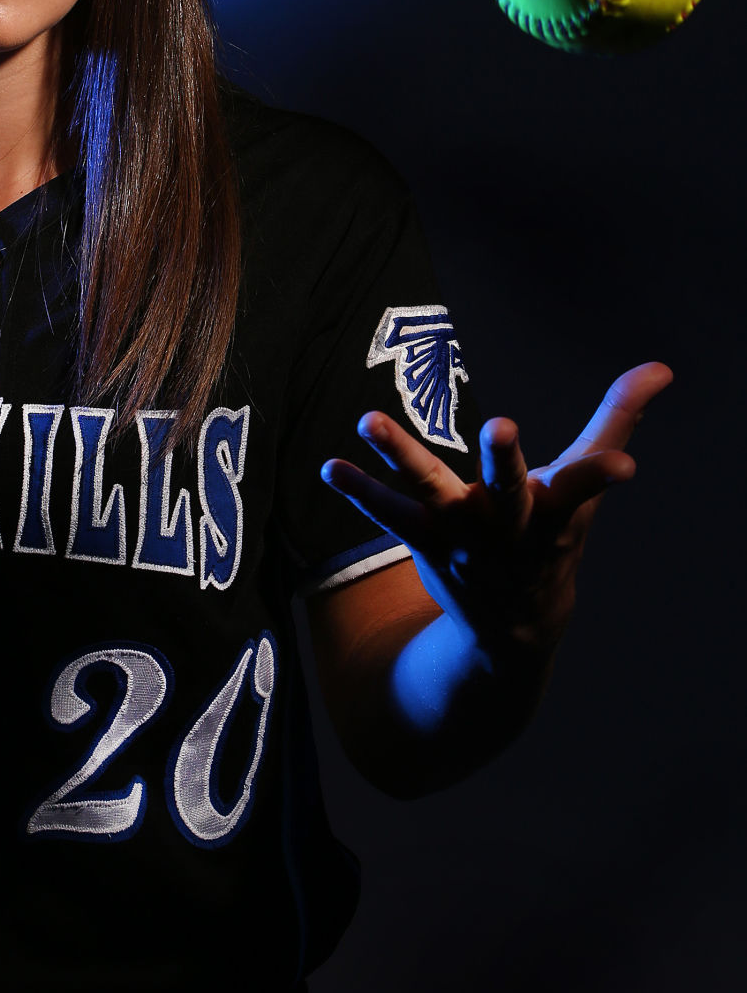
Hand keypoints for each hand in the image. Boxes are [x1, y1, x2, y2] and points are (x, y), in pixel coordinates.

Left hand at [320, 362, 672, 666]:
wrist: (516, 625)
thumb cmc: (554, 533)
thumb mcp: (583, 482)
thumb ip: (615, 418)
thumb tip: (661, 368)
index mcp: (555, 510)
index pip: (586, 486)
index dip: (604, 474)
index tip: (625, 469)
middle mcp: (508, 524)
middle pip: (507, 489)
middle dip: (504, 460)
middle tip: (501, 426)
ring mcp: (461, 535)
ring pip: (429, 493)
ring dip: (399, 456)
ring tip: (367, 419)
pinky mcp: (424, 541)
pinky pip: (388, 515)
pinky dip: (359, 490)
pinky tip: (330, 467)